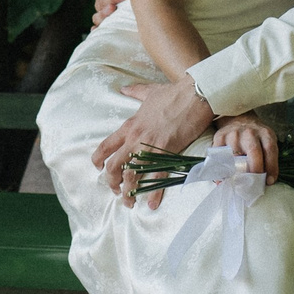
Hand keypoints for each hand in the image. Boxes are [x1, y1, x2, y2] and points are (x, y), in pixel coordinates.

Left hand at [93, 76, 218, 202]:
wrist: (194, 94)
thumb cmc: (174, 93)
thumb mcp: (150, 92)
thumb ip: (135, 92)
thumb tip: (124, 88)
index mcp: (130, 126)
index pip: (106, 146)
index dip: (98, 161)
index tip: (99, 170)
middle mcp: (135, 138)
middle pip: (114, 165)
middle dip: (111, 182)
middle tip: (116, 191)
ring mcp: (150, 147)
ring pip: (131, 175)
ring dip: (128, 192)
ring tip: (129, 203)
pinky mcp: (167, 153)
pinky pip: (156, 177)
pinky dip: (153, 193)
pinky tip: (150, 204)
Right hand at [211, 112, 280, 183]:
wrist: (239, 119)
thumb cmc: (256, 136)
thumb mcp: (267, 141)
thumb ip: (268, 157)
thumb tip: (266, 182)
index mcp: (265, 133)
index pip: (270, 150)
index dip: (271, 167)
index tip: (269, 181)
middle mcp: (249, 132)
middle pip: (254, 151)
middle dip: (255, 170)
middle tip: (254, 184)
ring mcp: (233, 134)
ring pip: (235, 156)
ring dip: (237, 173)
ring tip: (238, 183)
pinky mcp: (220, 137)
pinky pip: (219, 158)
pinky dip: (221, 171)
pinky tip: (224, 179)